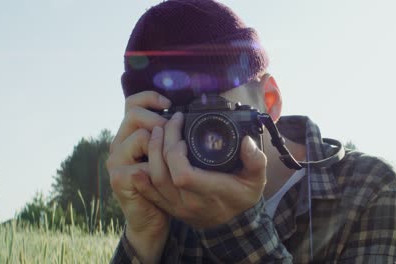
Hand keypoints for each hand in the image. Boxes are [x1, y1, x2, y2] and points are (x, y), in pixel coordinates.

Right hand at [106, 91, 170, 262]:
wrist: (152, 218)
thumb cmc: (164, 184)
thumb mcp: (167, 154)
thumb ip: (170, 134)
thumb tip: (190, 115)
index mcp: (129, 134)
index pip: (132, 103)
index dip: (150, 98)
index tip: (170, 104)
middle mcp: (118, 144)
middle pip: (134, 114)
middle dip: (160, 121)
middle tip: (176, 133)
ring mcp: (116, 161)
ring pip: (142, 137)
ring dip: (162, 146)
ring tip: (174, 158)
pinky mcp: (119, 178)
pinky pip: (144, 164)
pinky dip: (159, 169)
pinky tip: (166, 178)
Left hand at [139, 112, 266, 228]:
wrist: (233, 224)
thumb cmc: (243, 196)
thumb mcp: (256, 179)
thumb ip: (255, 160)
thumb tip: (246, 141)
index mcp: (210, 192)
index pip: (183, 174)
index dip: (176, 152)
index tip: (184, 133)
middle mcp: (190, 202)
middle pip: (164, 173)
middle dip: (162, 144)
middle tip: (169, 123)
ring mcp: (178, 206)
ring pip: (154, 181)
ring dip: (152, 154)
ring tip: (157, 133)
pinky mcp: (170, 208)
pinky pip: (150, 194)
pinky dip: (142, 178)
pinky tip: (139, 163)